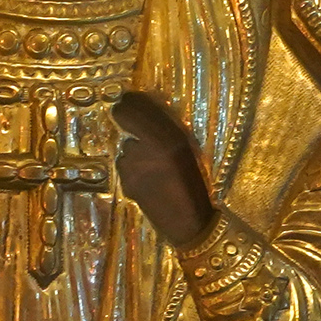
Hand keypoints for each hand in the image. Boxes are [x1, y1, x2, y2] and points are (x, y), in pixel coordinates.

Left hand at [110, 93, 214, 248]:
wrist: (189, 223)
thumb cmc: (196, 186)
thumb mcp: (188, 152)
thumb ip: (169, 133)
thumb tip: (147, 115)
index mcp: (171, 138)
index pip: (138, 108)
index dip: (130, 101)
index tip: (127, 98)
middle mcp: (149, 148)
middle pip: (126, 120)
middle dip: (125, 117)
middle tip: (126, 118)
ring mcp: (134, 167)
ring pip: (126, 147)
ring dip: (133, 150)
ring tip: (150, 163)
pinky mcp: (126, 182)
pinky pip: (125, 166)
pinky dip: (132, 168)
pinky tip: (147, 178)